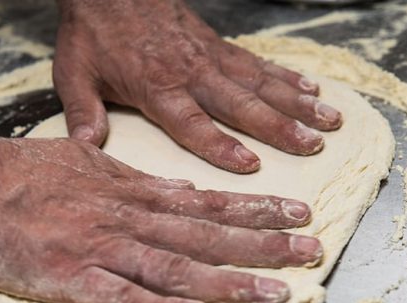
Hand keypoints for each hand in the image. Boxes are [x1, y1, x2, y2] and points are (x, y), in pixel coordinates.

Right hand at [0, 135, 322, 302]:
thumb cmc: (24, 173)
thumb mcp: (89, 161)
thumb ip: (138, 180)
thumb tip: (182, 191)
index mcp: (133, 194)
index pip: (208, 203)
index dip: (256, 208)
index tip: (298, 213)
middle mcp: (127, 219)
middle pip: (206, 234)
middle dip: (263, 244)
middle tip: (311, 252)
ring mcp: (100, 249)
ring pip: (177, 265)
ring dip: (229, 278)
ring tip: (275, 291)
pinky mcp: (70, 279)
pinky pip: (121, 296)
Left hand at [53, 0, 342, 173]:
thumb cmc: (93, 32)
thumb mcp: (75, 73)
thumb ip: (83, 112)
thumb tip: (86, 148)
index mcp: (157, 88)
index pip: (193, 123)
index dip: (221, 145)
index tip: (251, 165)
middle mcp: (192, 74)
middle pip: (241, 104)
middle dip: (279, 127)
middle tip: (312, 145)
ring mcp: (211, 58)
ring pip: (261, 83)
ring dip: (297, 102)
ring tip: (330, 120)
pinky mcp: (219, 45)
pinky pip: (259, 63)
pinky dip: (288, 76)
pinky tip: (313, 88)